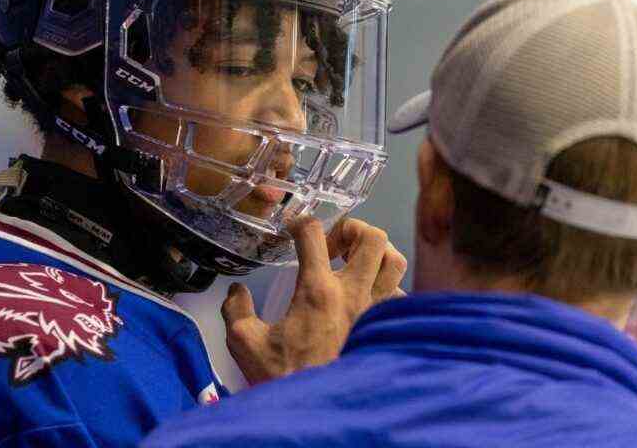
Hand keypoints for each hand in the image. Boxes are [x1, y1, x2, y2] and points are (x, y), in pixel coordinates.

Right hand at [221, 217, 406, 384]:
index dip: (300, 223)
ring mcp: (375, 310)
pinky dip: (388, 287)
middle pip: (372, 237)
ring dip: (377, 254)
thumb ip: (236, 310)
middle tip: (334, 245)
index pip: (313, 233)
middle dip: (352, 230)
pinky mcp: (386, 328)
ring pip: (395, 261)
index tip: (293, 231)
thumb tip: (237, 293)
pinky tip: (369, 297)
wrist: (318, 414)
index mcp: (317, 291)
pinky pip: (400, 294)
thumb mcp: (245, 343)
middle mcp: (353, 294)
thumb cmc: (286, 378)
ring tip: (356, 263)